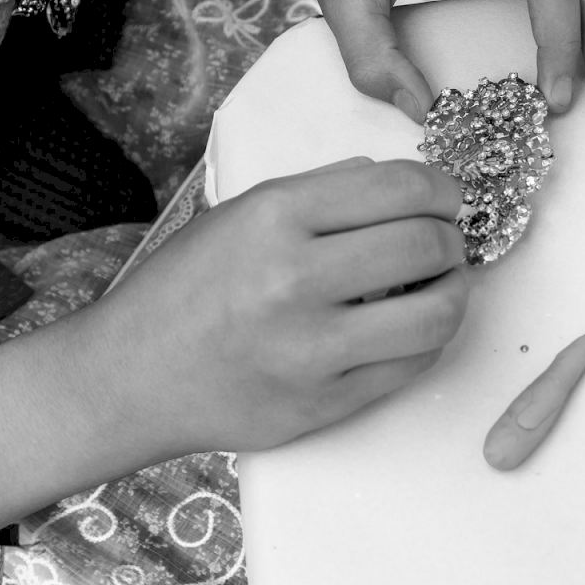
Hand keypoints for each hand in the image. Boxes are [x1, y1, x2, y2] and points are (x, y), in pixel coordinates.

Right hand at [81, 158, 469, 452]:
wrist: (131, 377)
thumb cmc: (182, 289)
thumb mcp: (237, 215)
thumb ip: (316, 191)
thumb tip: (393, 180)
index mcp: (273, 216)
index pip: (398, 186)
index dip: (440, 188)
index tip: (446, 196)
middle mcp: (294, 278)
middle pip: (425, 244)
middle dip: (453, 237)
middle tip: (446, 240)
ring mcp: (310, 348)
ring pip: (435, 314)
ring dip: (454, 292)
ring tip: (441, 284)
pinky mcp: (323, 404)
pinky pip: (410, 366)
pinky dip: (425, 340)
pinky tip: (410, 325)